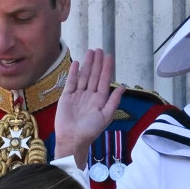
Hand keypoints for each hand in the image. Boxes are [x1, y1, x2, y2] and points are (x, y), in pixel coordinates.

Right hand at [54, 49, 124, 168]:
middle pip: (94, 75)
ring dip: (87, 64)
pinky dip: (73, 72)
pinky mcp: (67, 96)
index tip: (108, 56)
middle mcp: (89, 95)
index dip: (107, 68)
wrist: (72, 139)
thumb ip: (114, 101)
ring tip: (90, 52)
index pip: (104, 80)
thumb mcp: (106, 116)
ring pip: (84, 76)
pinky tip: (77, 63)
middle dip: (97, 62)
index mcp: (100, 99)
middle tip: (99, 49)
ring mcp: (78, 95)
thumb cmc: (90, 130)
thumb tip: (123, 87)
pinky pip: (71, 82)